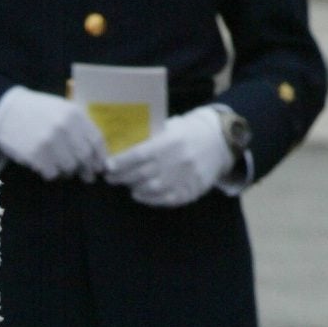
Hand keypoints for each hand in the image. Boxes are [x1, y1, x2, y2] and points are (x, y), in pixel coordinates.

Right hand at [0, 86, 108, 181]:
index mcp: (74, 114)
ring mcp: (49, 142)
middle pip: (85, 157)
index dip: (100, 157)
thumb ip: (80, 127)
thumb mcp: (62, 110)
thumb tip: (97, 155)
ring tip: (62, 168)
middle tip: (87, 176)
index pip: (96, 140)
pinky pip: (51, 173)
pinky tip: (46, 166)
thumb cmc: (37, 112)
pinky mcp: (35, 155)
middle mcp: (64, 127)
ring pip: (69, 168)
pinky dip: (51, 173)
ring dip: (67, 172)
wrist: (7, 111)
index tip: (101, 166)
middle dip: (87, 169)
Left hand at [104, 105, 232, 207]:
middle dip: (122, 177)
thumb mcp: (171, 126)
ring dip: (135, 188)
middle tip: (111, 178)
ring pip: (153, 188)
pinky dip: (150, 200)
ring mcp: (186, 177)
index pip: (140, 154)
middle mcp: (178, 160)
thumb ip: (151, 137)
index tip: (108, 166)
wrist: (220, 141)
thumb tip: (123, 148)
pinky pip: (167, 200)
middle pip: (143, 173)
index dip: (122, 162)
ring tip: (126, 185)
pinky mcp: (193, 190)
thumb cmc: (189, 132)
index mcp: (171, 141)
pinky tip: (140, 195)